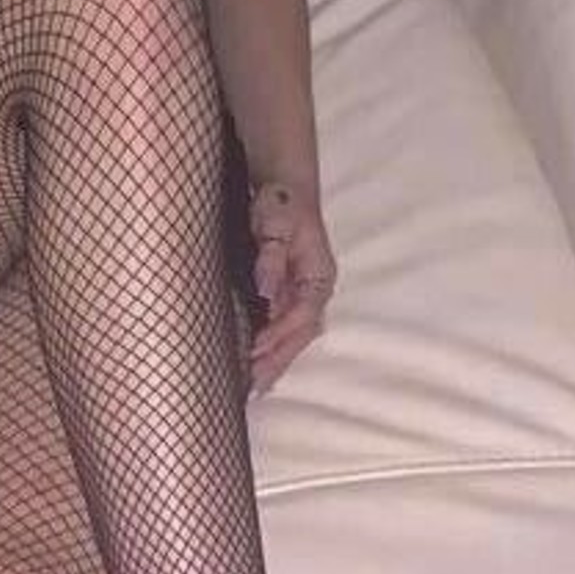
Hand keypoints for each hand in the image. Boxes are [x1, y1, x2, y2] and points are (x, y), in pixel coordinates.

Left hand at [248, 180, 336, 395]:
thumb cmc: (281, 203)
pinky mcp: (290, 294)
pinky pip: (285, 328)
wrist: (283, 187)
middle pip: (302, 333)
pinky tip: (259, 364)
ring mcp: (304, 293)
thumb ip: (271, 256)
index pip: (303, 314)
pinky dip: (274, 348)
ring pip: (295, 335)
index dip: (280, 334)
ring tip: (256, 386)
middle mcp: (316, 289)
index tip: (255, 350)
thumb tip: (266, 290)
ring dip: (277, 359)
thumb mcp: (275, 224)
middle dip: (279, 360)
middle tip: (255, 386)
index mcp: (319, 275)